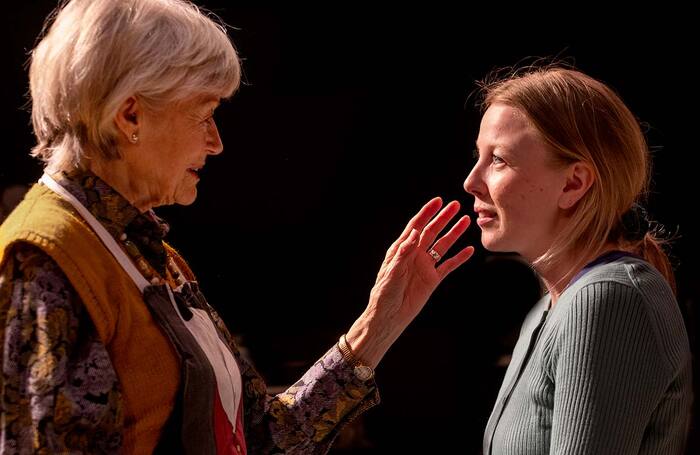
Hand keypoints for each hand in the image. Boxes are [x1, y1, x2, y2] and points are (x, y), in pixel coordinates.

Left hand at [346, 197, 473, 366]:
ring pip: (443, 246)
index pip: (416, 226)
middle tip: (455, 205)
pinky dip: (459, 258)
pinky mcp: (433, 280)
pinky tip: (469, 250)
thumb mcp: (392, 273)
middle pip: (432, 232)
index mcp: (402, 249)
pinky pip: (449, 266)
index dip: (426, 213)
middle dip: (443, 218)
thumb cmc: (384, 294)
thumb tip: (413, 235)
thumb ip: (403, 254)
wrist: (389, 316)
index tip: (437, 201)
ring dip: (454, 233)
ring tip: (466, 221)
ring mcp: (425, 266)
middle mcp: (415, 255)